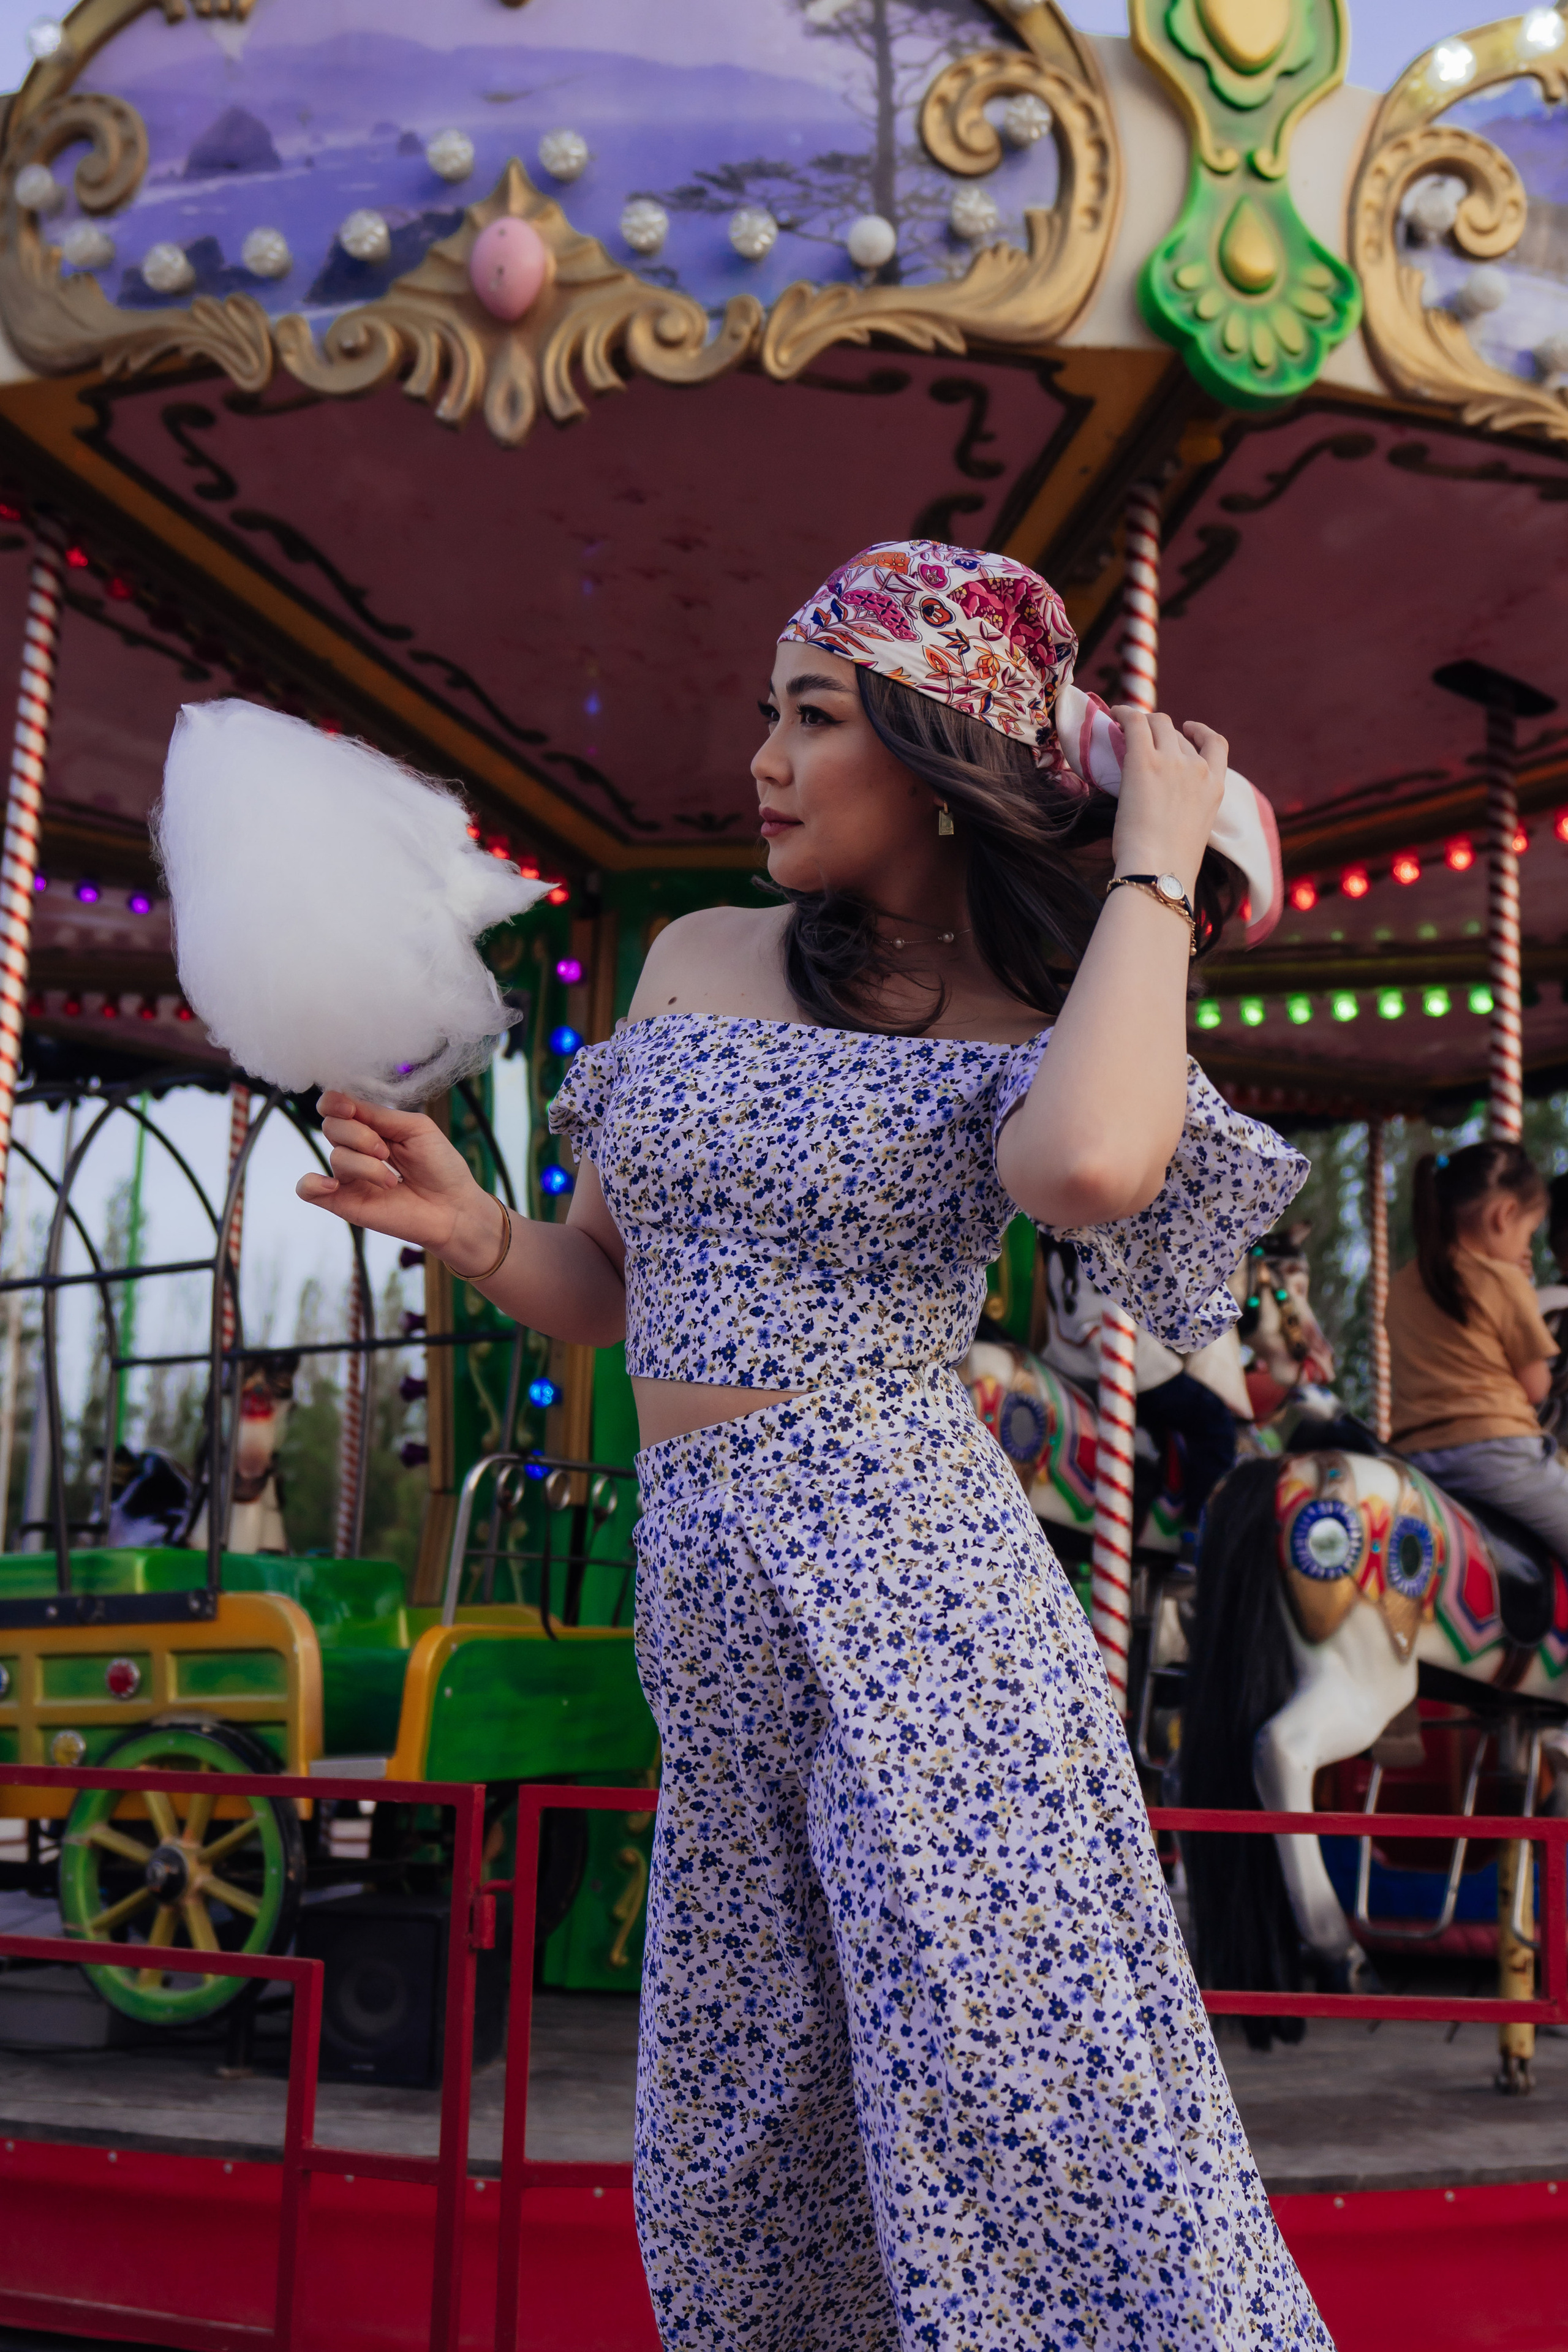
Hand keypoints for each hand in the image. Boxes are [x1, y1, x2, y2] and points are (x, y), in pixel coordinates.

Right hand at [296, 1091, 500, 1272]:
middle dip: (360, 1135)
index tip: (351, 1109)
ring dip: (367, 1166)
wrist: (453, 1207)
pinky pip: (307, 1190)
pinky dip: (312, 1184)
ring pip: (336, 1156)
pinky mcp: (343, 1203)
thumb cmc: (440, 1166)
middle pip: (332, 1127)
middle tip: (386, 1151)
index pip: (336, 1106)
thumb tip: (345, 1103)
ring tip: (392, 1181)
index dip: (335, 1102)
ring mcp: (348, 1177)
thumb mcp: (415, 1128)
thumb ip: (379, 1115)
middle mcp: (355, 1149)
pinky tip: (333, 1186)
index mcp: (371, 1127)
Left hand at [1108, 707, 1226, 892]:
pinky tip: (1112, 714)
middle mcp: (1198, 768)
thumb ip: (1188, 808)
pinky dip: (1123, 714)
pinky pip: (1135, 722)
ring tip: (1123, 726)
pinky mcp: (1144, 760)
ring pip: (1158, 723)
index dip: (1199, 732)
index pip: (1216, 744)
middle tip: (1140, 739)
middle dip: (1161, 733)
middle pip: (1179, 735)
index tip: (1188, 729)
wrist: (1159, 869)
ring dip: (1142, 723)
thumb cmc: (1171, 864)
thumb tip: (1167, 806)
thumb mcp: (1194, 830)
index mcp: (1215, 786)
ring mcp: (1172, 761)